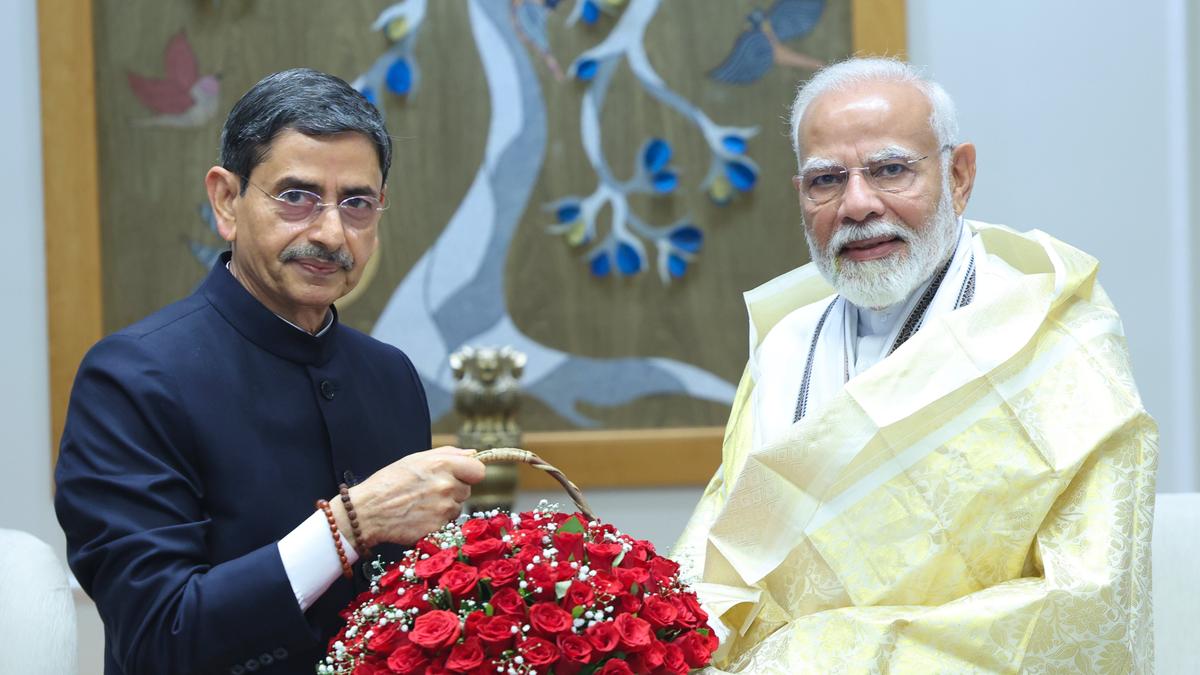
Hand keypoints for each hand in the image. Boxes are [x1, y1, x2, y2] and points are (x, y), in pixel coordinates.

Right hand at [342, 447, 485, 547]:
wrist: (367, 512)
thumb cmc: (389, 482)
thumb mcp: (415, 459)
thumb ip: (448, 453)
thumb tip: (473, 454)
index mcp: (443, 464)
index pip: (478, 470)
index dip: (470, 473)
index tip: (462, 475)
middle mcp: (447, 486)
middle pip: (467, 489)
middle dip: (454, 489)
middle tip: (430, 490)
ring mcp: (444, 509)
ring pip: (458, 507)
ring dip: (446, 506)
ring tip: (422, 504)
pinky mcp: (439, 527)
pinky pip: (448, 523)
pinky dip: (437, 521)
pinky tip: (420, 516)